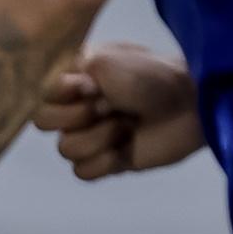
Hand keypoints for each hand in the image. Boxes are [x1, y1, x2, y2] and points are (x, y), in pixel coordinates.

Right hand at [31, 43, 201, 179]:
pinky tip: (125, 149)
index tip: (91, 86)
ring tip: (126, 125)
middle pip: (44, 123)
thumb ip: (72, 74)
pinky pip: (82, 172)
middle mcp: (78, 106)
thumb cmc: (152, 76)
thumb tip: (66, 95)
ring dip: (98, 137)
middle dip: (79, 115)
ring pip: (65, 149)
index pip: (41, 93)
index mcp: (74, 77)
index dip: (62, 93)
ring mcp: (92, 135)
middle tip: (111, 106)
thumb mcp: (107, 61)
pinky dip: (104, 161)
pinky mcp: (108, 161)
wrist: (191, 105)